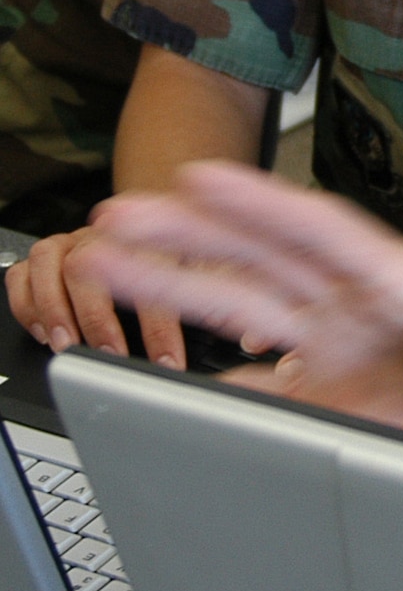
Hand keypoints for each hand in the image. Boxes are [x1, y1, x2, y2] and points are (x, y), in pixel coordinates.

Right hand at [6, 224, 185, 367]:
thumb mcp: (190, 272)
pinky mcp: (41, 257)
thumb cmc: (163, 259)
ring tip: (68, 346)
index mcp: (146, 235)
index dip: (160, 327)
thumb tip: (194, 348)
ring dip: (56, 310)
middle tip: (110, 355)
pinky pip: (20, 276)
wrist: (133, 227)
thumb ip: (191, 298)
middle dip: (98, 317)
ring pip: (50, 263)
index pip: (156, 275)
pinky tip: (43, 334)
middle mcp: (102, 234)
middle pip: (90, 264)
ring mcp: (69, 243)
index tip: (167, 363)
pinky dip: (27, 307)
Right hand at [72, 163, 402, 463]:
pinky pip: (265, 376)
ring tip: (114, 261)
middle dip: (193, 234)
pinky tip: (167, 373)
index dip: (263, 203)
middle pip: (267, 257)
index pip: (323, 232)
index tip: (205, 176)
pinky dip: (217, 374)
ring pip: (250, 301)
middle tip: (123, 212)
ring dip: (184, 283)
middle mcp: (364, 302)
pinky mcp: (341, 384)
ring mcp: (346, 340)